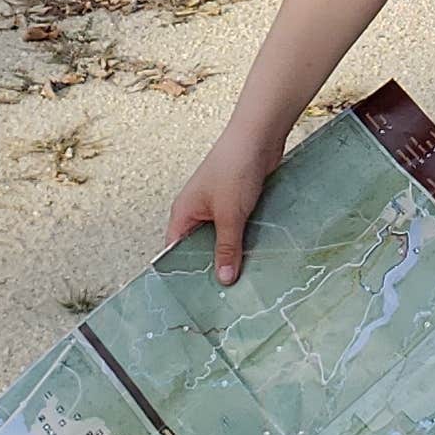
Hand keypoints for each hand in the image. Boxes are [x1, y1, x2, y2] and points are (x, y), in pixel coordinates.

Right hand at [164, 123, 283, 287]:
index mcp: (184, 214)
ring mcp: (218, 208)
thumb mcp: (229, 214)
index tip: (196, 298)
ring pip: (223, 240)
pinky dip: (246, 241)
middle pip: (200, 249)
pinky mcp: (238, 204)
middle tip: (226, 297)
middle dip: (213, 267)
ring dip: (234, 254)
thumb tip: (223, 279)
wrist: (259, 136)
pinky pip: (239, 230)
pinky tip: (258, 258)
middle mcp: (197, 213)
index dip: (184, 274)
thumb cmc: (234, 168)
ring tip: (244, 282)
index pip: (175, 252)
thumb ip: (226, 247)